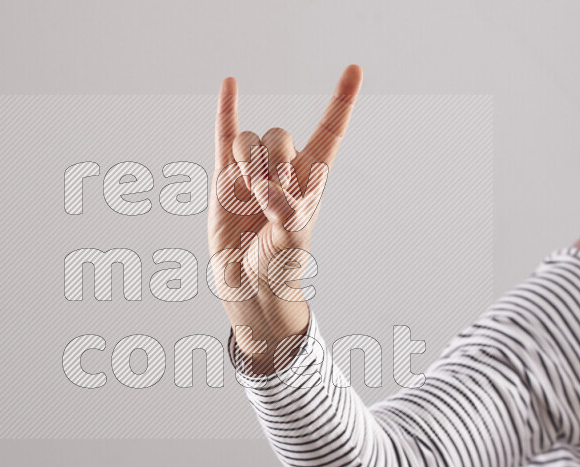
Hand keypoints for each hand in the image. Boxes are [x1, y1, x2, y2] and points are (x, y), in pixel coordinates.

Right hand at [208, 65, 362, 372]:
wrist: (249, 282)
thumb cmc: (281, 262)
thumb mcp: (294, 238)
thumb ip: (286, 210)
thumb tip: (266, 189)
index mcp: (311, 178)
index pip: (329, 132)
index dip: (341, 101)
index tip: (354, 70)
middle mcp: (282, 169)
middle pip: (279, 135)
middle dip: (274, 158)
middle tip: (270, 193)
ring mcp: (252, 171)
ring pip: (249, 140)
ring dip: (249, 161)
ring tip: (250, 194)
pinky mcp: (225, 179)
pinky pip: (225, 137)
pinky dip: (227, 110)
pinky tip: (231, 84)